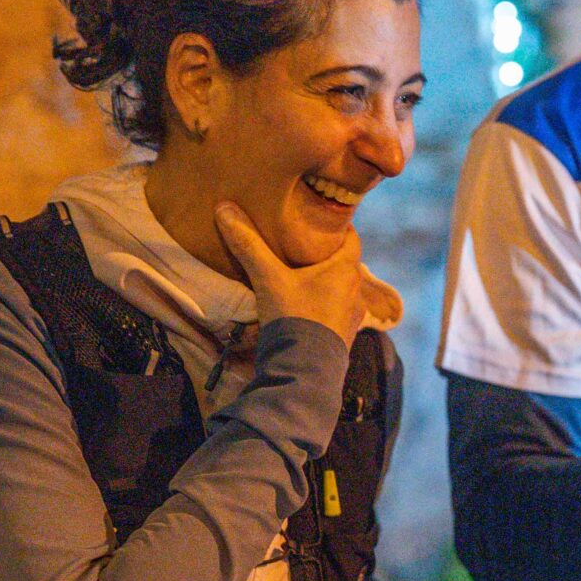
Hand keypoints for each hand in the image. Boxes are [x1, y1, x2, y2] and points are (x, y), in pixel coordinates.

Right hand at [215, 203, 366, 346]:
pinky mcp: (344, 338)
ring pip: (341, 290)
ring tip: (301, 277)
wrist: (304, 372)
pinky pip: (336, 313)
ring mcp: (353, 317)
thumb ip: (248, 245)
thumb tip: (224, 207)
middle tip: (303, 247)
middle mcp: (356, 291)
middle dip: (326, 255)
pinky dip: (323, 306)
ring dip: (325, 283)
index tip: (318, 221)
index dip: (337, 226)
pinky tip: (304, 308)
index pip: (351, 237)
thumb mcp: (267, 278)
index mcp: (346, 270)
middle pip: (344, 264)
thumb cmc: (293, 317)